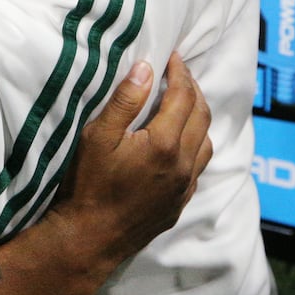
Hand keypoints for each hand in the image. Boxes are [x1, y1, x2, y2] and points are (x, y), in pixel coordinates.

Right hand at [55, 53, 211, 263]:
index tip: (172, 56)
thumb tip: (146, 69)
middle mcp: (184, 165)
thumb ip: (125, 101)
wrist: (88, 238)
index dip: (180, 72)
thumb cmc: (88, 184)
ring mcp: (185, 186)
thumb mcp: (98, 136)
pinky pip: (199, 166)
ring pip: (206, 142)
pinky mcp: (179, 203)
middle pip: (202, 116)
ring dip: (198, 116)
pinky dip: (195, 143)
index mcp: (165, 144)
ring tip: (181, 101)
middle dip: (192, 88)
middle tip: (177, 71)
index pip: (183, 97)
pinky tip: (178, 141)